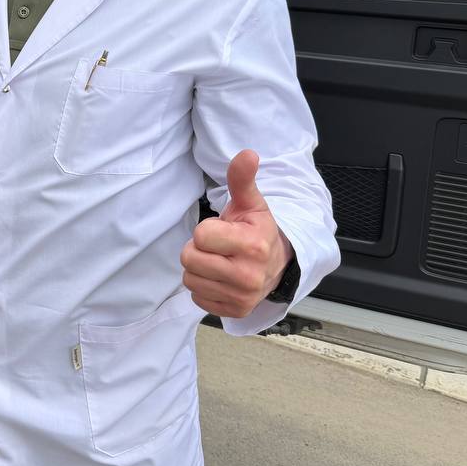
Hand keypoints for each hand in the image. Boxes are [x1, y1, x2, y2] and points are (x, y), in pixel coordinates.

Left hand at [180, 150, 294, 317]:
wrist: (277, 265)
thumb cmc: (256, 230)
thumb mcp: (250, 203)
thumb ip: (242, 179)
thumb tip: (247, 154)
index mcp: (252, 246)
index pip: (200, 236)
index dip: (206, 230)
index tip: (223, 230)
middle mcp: (248, 276)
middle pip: (189, 259)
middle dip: (198, 249)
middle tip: (218, 247)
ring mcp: (242, 297)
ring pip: (190, 279)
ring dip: (200, 269)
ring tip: (220, 261)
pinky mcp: (234, 312)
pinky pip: (197, 298)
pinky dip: (205, 287)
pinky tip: (221, 278)